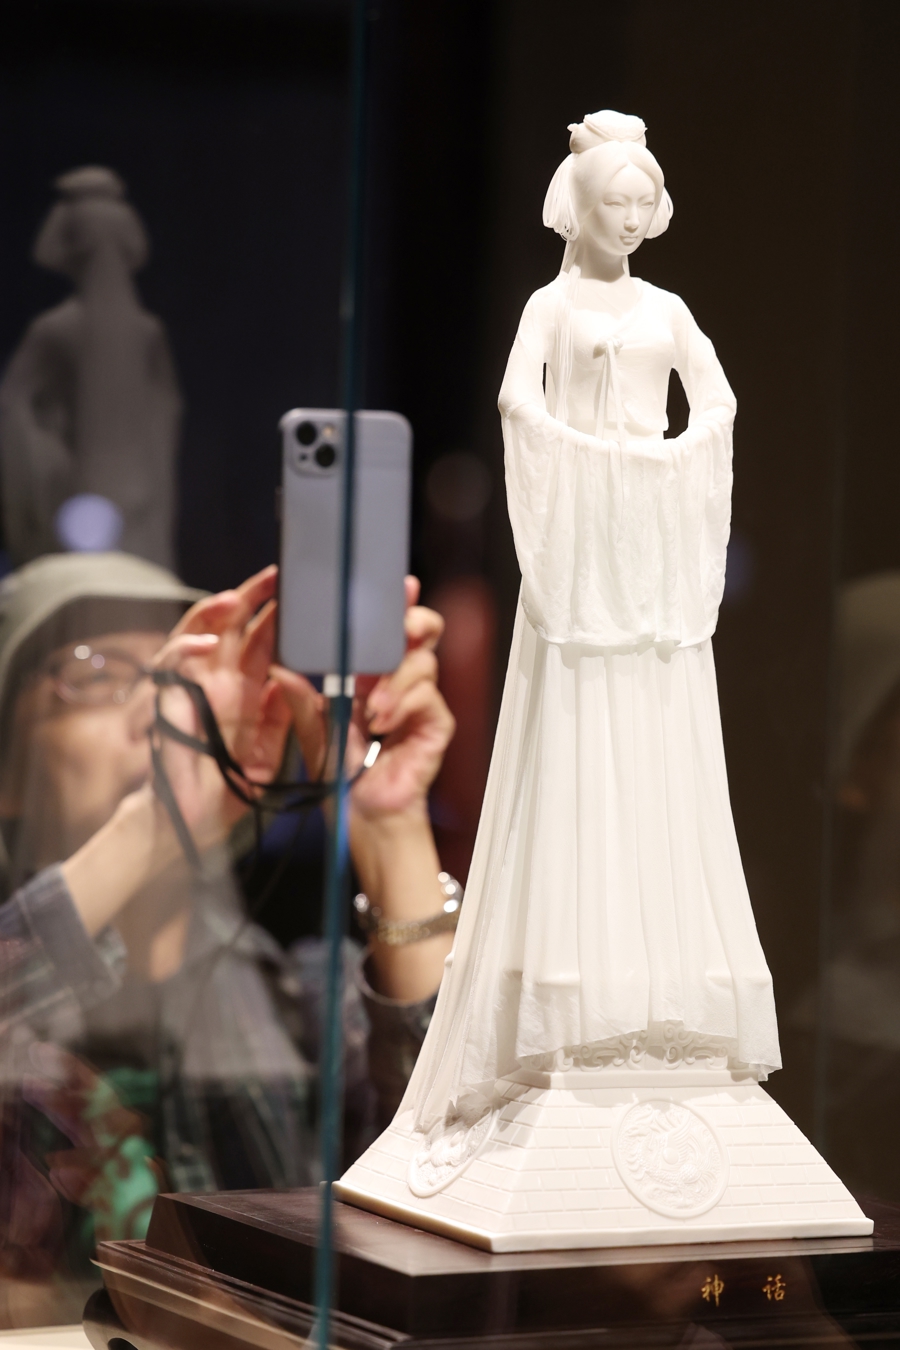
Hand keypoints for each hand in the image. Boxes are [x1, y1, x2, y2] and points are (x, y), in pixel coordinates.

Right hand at [151, 565, 291, 847]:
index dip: (283, 616)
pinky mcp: (168, 702)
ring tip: (239, 596)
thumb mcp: (267, 754)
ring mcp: (192, 689)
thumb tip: (292, 683)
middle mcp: (218, 682)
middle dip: (256, 597)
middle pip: (235, 626)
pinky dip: (186, 648)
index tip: (309, 595)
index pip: (265, 641)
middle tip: (281, 574)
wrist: (194, 827)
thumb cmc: (229, 790)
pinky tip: (206, 642)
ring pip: (201, 633)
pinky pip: (171, 665)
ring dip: (218, 611)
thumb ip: (279, 720)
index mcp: (246, 692)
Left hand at [271, 577, 454, 823]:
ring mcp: (421, 700)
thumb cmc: (340, 775)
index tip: (398, 584)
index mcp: (370, 673)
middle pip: (422, 632)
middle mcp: (398, 681)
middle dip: (413, 622)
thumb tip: (280, 667)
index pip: (386, 629)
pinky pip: (428, 697)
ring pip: (424, 662)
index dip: (395, 603)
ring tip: (370, 711)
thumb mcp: (313, 731)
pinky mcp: (436, 723)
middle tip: (400, 628)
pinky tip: (382, 725)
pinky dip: (402, 706)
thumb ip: (301, 699)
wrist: (362, 816)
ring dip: (394, 681)